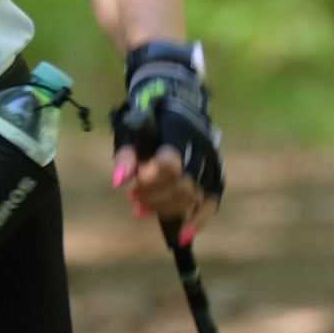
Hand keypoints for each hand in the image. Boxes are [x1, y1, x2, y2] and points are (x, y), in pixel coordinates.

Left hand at [109, 44, 224, 240]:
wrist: (177, 95)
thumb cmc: (150, 111)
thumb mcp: (130, 125)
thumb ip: (125, 153)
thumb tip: (119, 180)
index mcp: (178, 130)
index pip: (170, 163)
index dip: (151, 179)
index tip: (134, 181)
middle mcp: (199, 148)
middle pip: (182, 185)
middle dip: (153, 196)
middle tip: (132, 196)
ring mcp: (210, 161)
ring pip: (193, 197)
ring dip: (165, 209)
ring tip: (140, 209)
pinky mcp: (214, 173)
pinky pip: (211, 202)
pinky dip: (197, 221)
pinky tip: (181, 236)